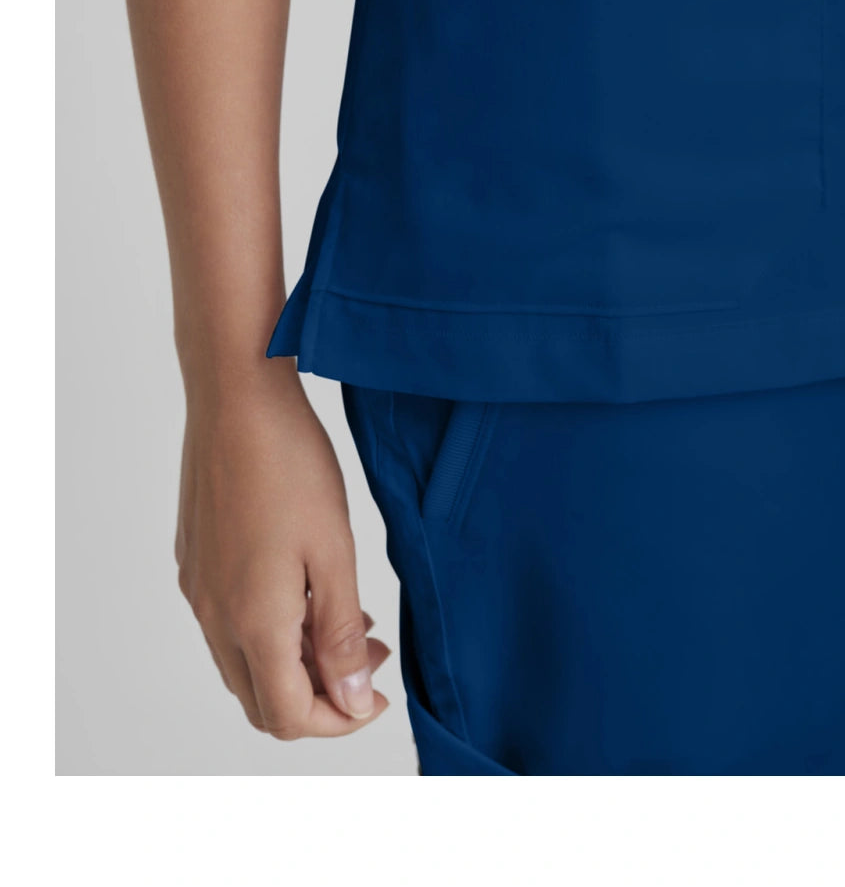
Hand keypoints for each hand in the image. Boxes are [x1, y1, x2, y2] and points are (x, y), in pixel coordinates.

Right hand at [175, 359, 389, 738]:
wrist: (235, 397)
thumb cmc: (290, 464)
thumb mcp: (334, 551)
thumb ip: (340, 633)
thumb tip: (352, 701)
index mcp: (252, 621)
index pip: (289, 715)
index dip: (339, 720)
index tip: (377, 694)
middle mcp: (214, 615)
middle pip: (262, 700)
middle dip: (320, 694)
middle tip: (370, 655)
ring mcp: (198, 588)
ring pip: (244, 662)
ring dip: (296, 660)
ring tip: (350, 621)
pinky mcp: (194, 560)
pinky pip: (229, 623)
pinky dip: (271, 627)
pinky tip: (308, 588)